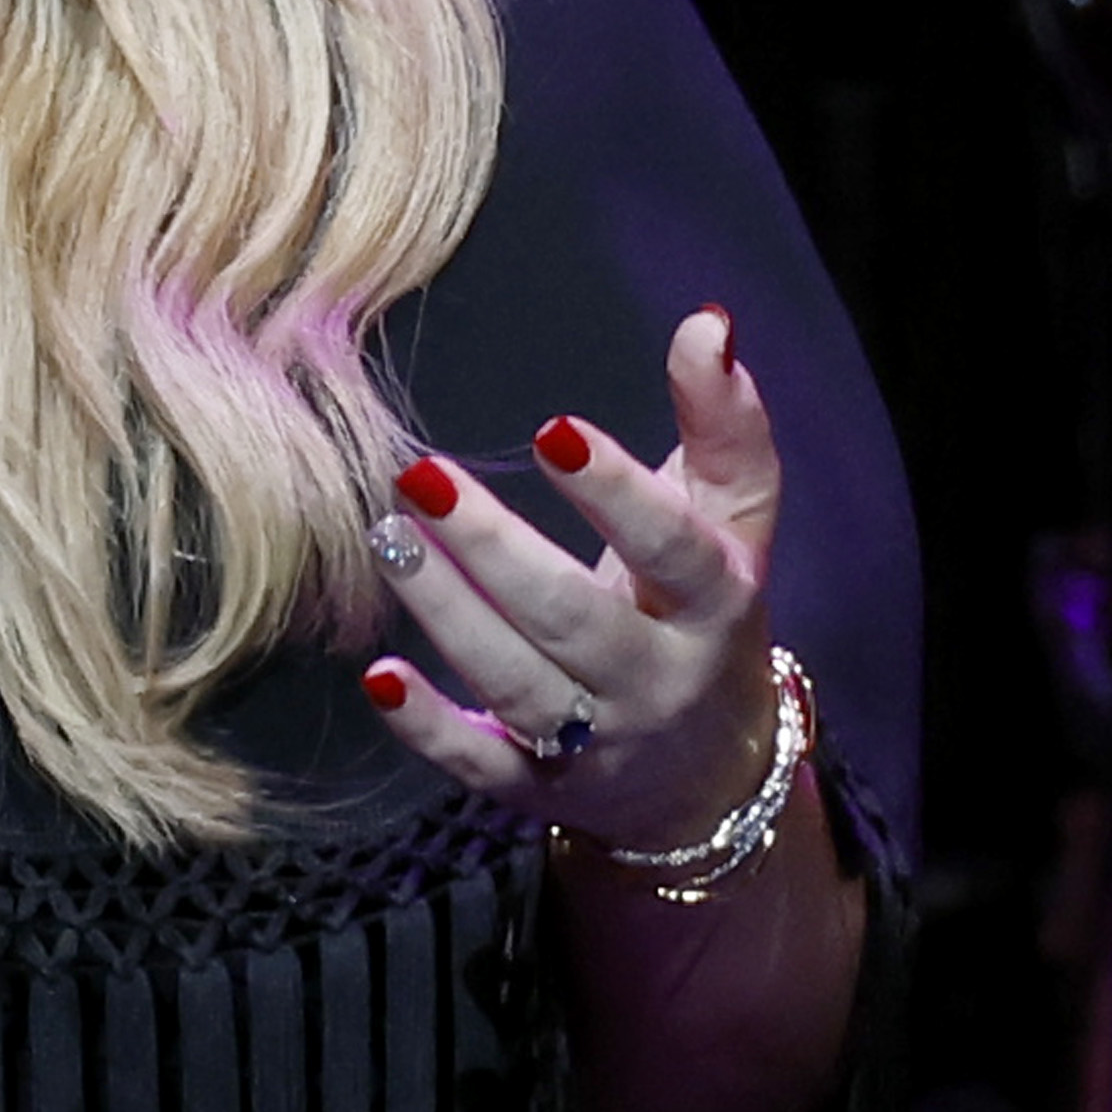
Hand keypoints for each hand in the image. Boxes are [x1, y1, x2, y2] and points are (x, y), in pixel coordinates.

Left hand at [358, 307, 796, 849]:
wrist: (710, 776)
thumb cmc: (701, 615)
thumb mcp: (733, 523)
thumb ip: (724, 424)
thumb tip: (709, 322)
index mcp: (715, 604)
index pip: (673, 549)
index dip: (618, 493)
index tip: (552, 431)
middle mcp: (659, 678)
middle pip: (575, 618)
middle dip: (495, 549)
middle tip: (418, 476)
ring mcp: (599, 744)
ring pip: (519, 685)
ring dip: (449, 615)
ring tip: (390, 538)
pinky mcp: (541, 789)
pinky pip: (482, 768)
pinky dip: (429, 730)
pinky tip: (379, 678)